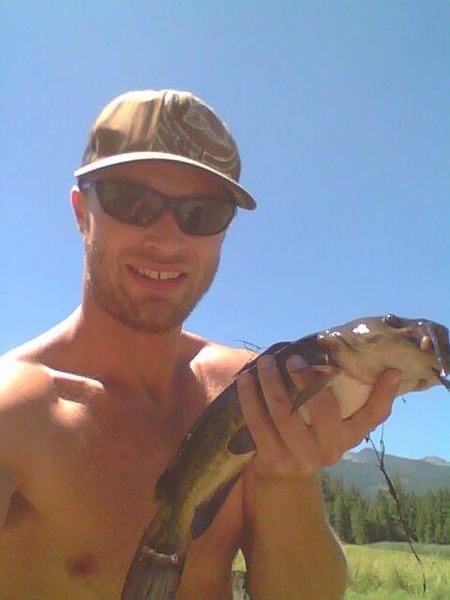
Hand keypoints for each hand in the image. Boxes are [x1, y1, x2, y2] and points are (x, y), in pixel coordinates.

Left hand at [237, 354, 400, 479]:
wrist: (283, 478)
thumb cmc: (308, 436)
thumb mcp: (329, 424)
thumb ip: (337, 396)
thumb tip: (340, 353)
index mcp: (348, 437)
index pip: (373, 416)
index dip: (384, 394)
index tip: (391, 370)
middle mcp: (330, 450)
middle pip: (323, 410)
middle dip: (307, 379)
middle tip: (293, 358)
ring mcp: (301, 458)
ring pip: (285, 414)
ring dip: (272, 383)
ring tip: (265, 362)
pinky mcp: (274, 461)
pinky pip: (259, 424)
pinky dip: (250, 399)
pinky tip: (246, 381)